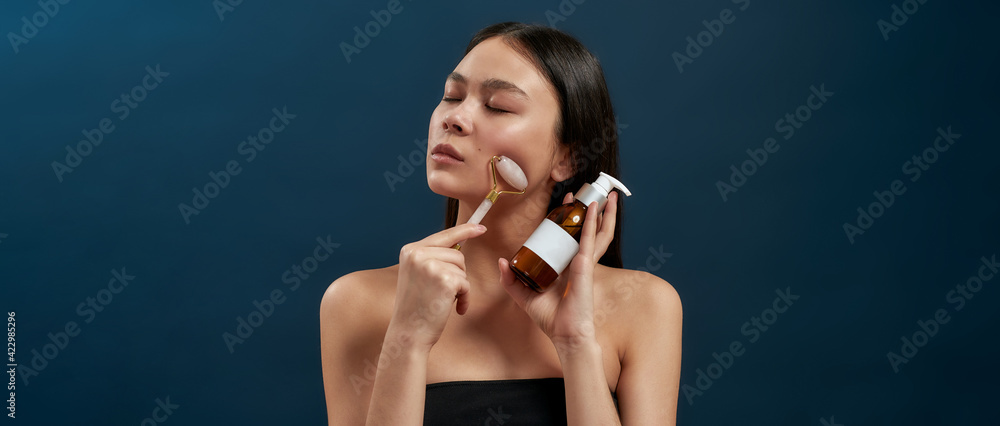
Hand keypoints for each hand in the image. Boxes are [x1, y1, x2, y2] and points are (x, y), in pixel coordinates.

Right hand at [390, 223, 486, 351]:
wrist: (409, 333)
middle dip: (457, 273)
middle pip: (457, 254)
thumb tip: (459, 244)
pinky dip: (464, 297)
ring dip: (459, 286)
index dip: (465, 230)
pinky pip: (466, 283)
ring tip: (443, 300)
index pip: (443, 235)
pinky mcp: (445, 279)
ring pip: (462, 268)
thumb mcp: (417, 275)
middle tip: (441, 292)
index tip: (481, 227)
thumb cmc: (415, 308)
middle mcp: (418, 254)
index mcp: (410, 250)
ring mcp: (431, 265)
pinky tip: (451, 308)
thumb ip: (432, 258)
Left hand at [497, 191, 618, 349]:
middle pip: (585, 231)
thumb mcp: (524, 297)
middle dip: (586, 211)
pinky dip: (592, 224)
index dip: (567, 220)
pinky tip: (594, 210)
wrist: (565, 335)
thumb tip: (502, 261)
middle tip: (582, 192)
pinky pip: (589, 241)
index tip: (563, 204)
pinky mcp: (585, 267)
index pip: (568, 237)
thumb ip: (511, 281)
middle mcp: (577, 262)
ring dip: (601, 213)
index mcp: (565, 267)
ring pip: (596, 232)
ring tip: (606, 195)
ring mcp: (584, 264)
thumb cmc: (551, 318)